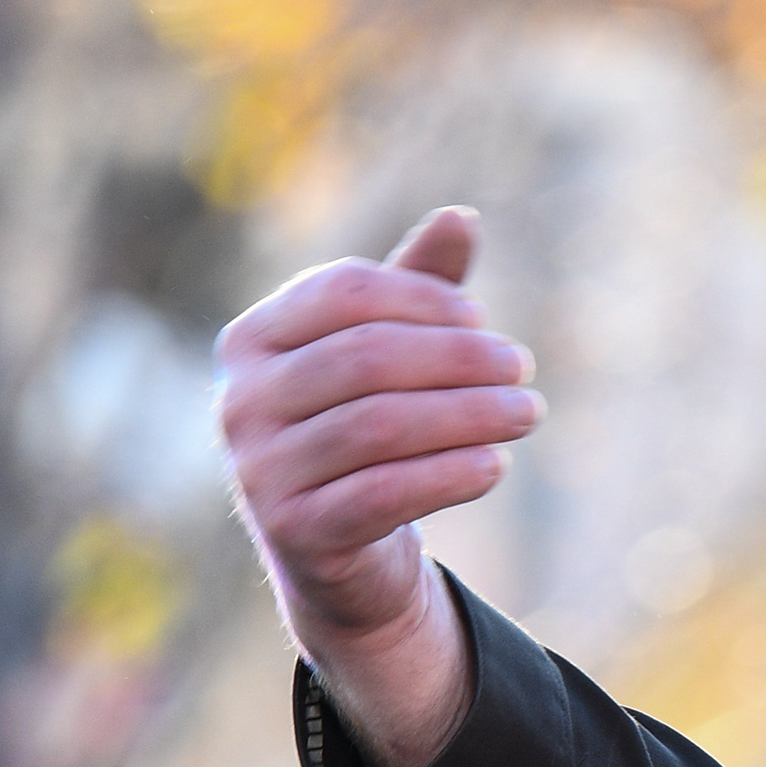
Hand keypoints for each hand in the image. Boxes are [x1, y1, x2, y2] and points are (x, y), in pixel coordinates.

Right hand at [215, 208, 543, 766]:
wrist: (337, 549)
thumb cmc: (364, 425)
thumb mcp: (388, 352)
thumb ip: (417, 286)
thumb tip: (461, 217)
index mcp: (250, 339)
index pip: (344, 291)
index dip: (426, 299)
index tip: (484, 321)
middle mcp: (238, 402)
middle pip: (367, 356)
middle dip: (460, 358)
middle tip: (523, 369)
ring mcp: (258, 471)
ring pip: (380, 425)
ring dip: (471, 415)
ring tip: (527, 413)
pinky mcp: (295, 533)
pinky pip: (383, 494)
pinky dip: (450, 473)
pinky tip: (496, 464)